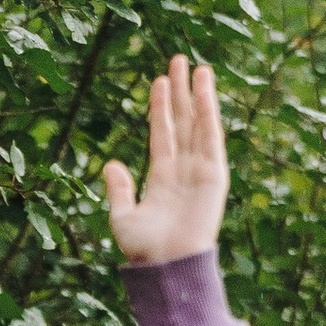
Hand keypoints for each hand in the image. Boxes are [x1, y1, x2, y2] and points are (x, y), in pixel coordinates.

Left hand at [103, 56, 228, 268]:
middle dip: (180, 91)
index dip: (160, 107)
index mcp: (161, 179)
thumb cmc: (144, 251)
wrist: (167, 266)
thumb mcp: (122, 217)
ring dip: (197, 94)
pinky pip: (211, 136)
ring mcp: (200, 170)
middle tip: (177, 59)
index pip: (162, 133)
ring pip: (198, 123)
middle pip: (182, 121)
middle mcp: (182, 170)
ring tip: (195, 66)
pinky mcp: (214, 174)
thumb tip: (111, 163)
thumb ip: (118, 189)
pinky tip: (204, 89)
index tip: (158, 81)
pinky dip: (209, 112)